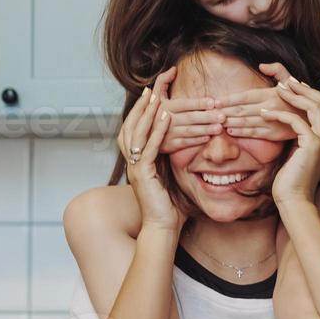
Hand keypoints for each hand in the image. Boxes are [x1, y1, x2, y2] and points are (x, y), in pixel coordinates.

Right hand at [117, 73, 184, 233]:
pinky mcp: (142, 174)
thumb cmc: (170, 207)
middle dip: (141, 107)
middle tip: (149, 90)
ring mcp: (135, 168)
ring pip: (138, 134)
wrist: (163, 228)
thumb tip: (187, 148)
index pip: (136, 131)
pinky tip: (165, 117)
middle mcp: (133, 163)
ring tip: (156, 96)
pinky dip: (157, 131)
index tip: (151, 95)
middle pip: (132, 127)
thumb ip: (174, 161)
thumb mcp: (172, 178)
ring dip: (147, 113)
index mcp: (138, 162)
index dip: (142, 113)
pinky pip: (149, 147)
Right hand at [152, 66, 227, 152]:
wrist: (142, 136)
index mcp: (164, 106)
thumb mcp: (154, 96)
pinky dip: (196, 141)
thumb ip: (162, 81)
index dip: (198, 103)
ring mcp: (168, 133)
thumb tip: (174, 69)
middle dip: (207, 117)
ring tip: (219, 128)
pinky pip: (185, 143)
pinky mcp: (170, 145)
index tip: (213, 102)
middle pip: (190, 118)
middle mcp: (166, 119)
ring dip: (205, 129)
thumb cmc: (152, 113)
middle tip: (223, 116)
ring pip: (189, 131)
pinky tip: (208, 138)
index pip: (184, 104)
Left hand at [213, 62, 304, 140]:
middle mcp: (269, 107)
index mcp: (271, 94)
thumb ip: (277, 69)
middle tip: (210, 113)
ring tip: (216, 121)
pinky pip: (254, 133)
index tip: (216, 101)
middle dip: (224, 111)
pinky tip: (231, 131)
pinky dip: (241, 132)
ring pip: (245, 122)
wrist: (313, 119)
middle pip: (241, 110)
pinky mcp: (273, 134)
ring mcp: (271, 122)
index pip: (244, 96)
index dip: (229, 99)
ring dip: (229, 122)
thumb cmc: (299, 98)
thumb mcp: (291, 80)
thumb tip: (262, 66)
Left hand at [258, 77, 319, 204]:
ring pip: (314, 107)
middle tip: (287, 82)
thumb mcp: (296, 155)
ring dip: (295, 95)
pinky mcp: (312, 146)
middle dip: (306, 89)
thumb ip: (297, 140)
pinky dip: (280, 114)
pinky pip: (297, 121)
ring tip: (277, 89)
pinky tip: (265, 113)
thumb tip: (287, 127)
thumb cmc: (290, 182)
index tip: (293, 87)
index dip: (310, 94)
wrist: (294, 201)